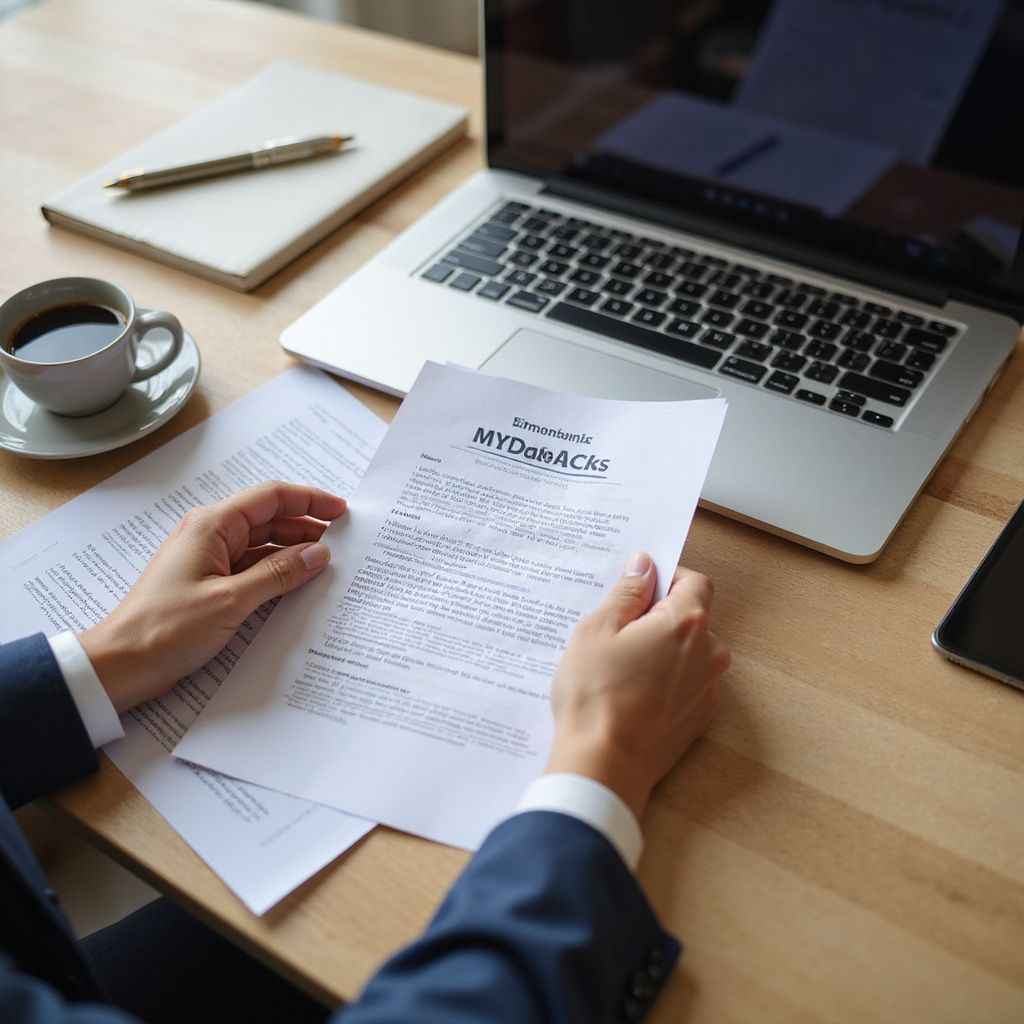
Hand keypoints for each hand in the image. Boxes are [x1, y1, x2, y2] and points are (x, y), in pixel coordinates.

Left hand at [80, 481, 346, 712]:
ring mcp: (209, 560)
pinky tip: (298, 585)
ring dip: (293, 552)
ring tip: (327, 564)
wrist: (121, 664)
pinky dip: (277, 573)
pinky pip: (252, 569)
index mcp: (212, 526)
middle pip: (269, 519)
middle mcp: (211, 535)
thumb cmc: (165, 629)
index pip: (271, 498)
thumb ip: (278, 574)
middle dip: (307, 527)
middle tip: (343, 541)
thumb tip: (318, 554)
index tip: (341, 511)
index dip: (309, 501)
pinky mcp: (209, 584)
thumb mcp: (231, 600)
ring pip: (263, 546)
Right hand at [546, 552, 729, 818]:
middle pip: (693, 618)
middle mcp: (709, 653)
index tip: (640, 588)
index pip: (695, 581)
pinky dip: (666, 680)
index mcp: (687, 623)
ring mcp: (708, 688)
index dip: (668, 578)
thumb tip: (644, 565)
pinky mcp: (699, 717)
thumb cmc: (596, 695)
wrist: (604, 765)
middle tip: (619, 632)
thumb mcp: (597, 630)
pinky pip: (687, 683)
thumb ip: (627, 592)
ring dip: (664, 650)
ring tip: (621, 668)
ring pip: (689, 653)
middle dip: (661, 617)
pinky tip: (632, 694)